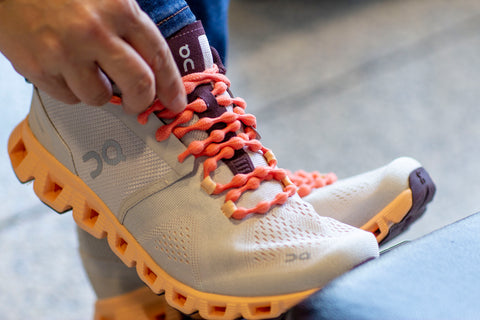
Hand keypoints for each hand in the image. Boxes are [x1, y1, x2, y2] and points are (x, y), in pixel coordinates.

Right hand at [0, 0, 185, 113]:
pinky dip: (72, 89)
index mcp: (118, 9)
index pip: (158, 55)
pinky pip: (69, 97)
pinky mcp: (38, 68)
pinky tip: (64, 69)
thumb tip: (153, 67)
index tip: (176, 102)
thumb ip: (129, 26)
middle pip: (138, 85)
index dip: (171, 84)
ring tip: (88, 71)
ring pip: (100, 97)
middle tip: (138, 103)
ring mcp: (64, 52)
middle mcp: (94, 32)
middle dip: (142, 101)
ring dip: (100, 92)